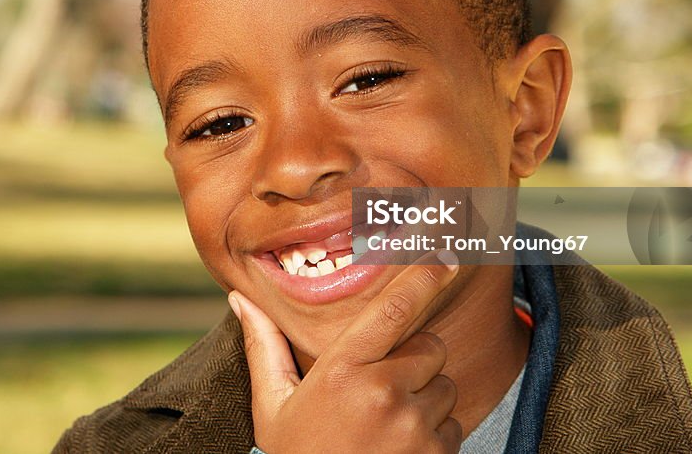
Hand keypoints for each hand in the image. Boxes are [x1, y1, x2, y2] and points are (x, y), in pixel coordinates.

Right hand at [229, 249, 461, 453]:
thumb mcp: (272, 406)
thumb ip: (264, 347)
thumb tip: (239, 298)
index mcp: (341, 371)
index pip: (392, 310)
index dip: (422, 278)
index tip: (445, 257)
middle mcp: (383, 392)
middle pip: (429, 347)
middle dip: (414, 360)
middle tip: (380, 388)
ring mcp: (414, 426)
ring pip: (445, 386)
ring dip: (425, 398)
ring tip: (386, 424)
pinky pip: (453, 425)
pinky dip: (434, 433)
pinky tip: (399, 448)